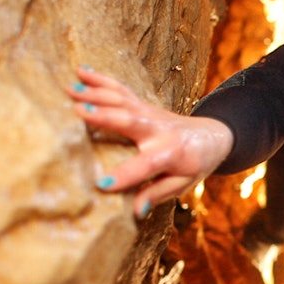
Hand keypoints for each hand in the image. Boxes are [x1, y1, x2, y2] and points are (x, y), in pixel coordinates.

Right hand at [66, 66, 233, 217]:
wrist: (212, 136)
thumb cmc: (195, 164)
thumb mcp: (182, 183)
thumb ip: (157, 194)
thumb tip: (136, 211)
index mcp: (170, 153)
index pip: (146, 166)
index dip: (125, 176)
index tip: (101, 185)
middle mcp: (158, 129)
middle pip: (131, 121)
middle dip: (105, 116)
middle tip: (79, 111)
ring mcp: (149, 112)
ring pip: (122, 100)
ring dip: (96, 93)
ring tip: (71, 89)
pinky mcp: (141, 104)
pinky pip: (120, 89)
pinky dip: (100, 80)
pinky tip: (80, 71)